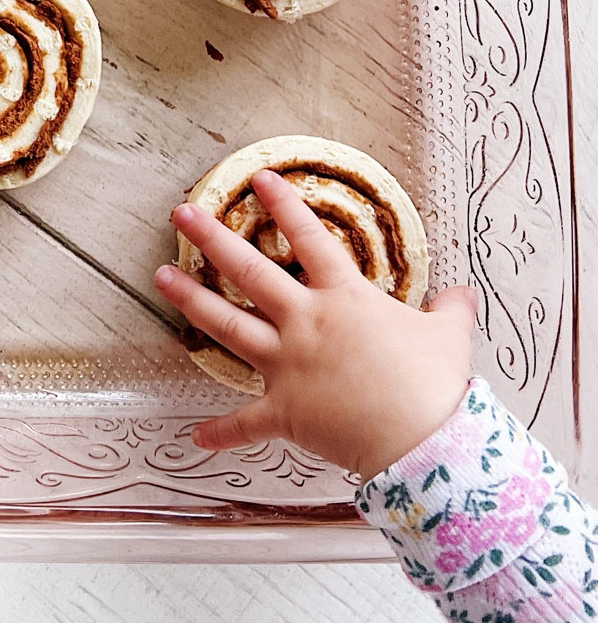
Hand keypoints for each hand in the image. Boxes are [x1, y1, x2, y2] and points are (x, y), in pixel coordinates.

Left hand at [154, 168, 476, 480]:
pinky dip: (221, 432)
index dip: (285, 206)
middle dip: (211, 237)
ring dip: (191, 301)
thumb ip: (449, 311)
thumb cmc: (434, 386)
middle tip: (182, 213)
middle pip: (250, 271)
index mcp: (344, 298)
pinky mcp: (283, 410)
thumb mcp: (448, 337)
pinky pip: (245, 423)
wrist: (423, 443)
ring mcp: (288, 364)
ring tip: (159, 277)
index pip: (310, 238)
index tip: (260, 179)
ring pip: (228, 325)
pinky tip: (197, 438)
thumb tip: (462, 295)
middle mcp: (307, 322)